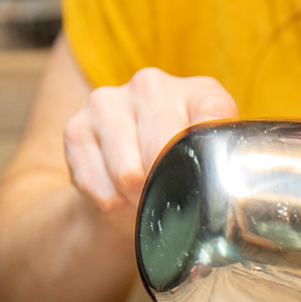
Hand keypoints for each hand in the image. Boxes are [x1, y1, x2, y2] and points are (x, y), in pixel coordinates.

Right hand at [62, 69, 237, 213]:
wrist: (127, 184)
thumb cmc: (178, 174)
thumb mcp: (211, 167)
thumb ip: (223, 174)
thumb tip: (224, 215)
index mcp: (199, 91)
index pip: (213, 114)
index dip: (210, 158)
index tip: (207, 182)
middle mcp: (152, 86)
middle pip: (164, 150)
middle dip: (167, 188)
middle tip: (169, 200)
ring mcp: (109, 101)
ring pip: (129, 173)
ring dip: (136, 199)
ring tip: (142, 196)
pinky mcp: (76, 127)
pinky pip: (96, 184)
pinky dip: (109, 202)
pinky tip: (117, 194)